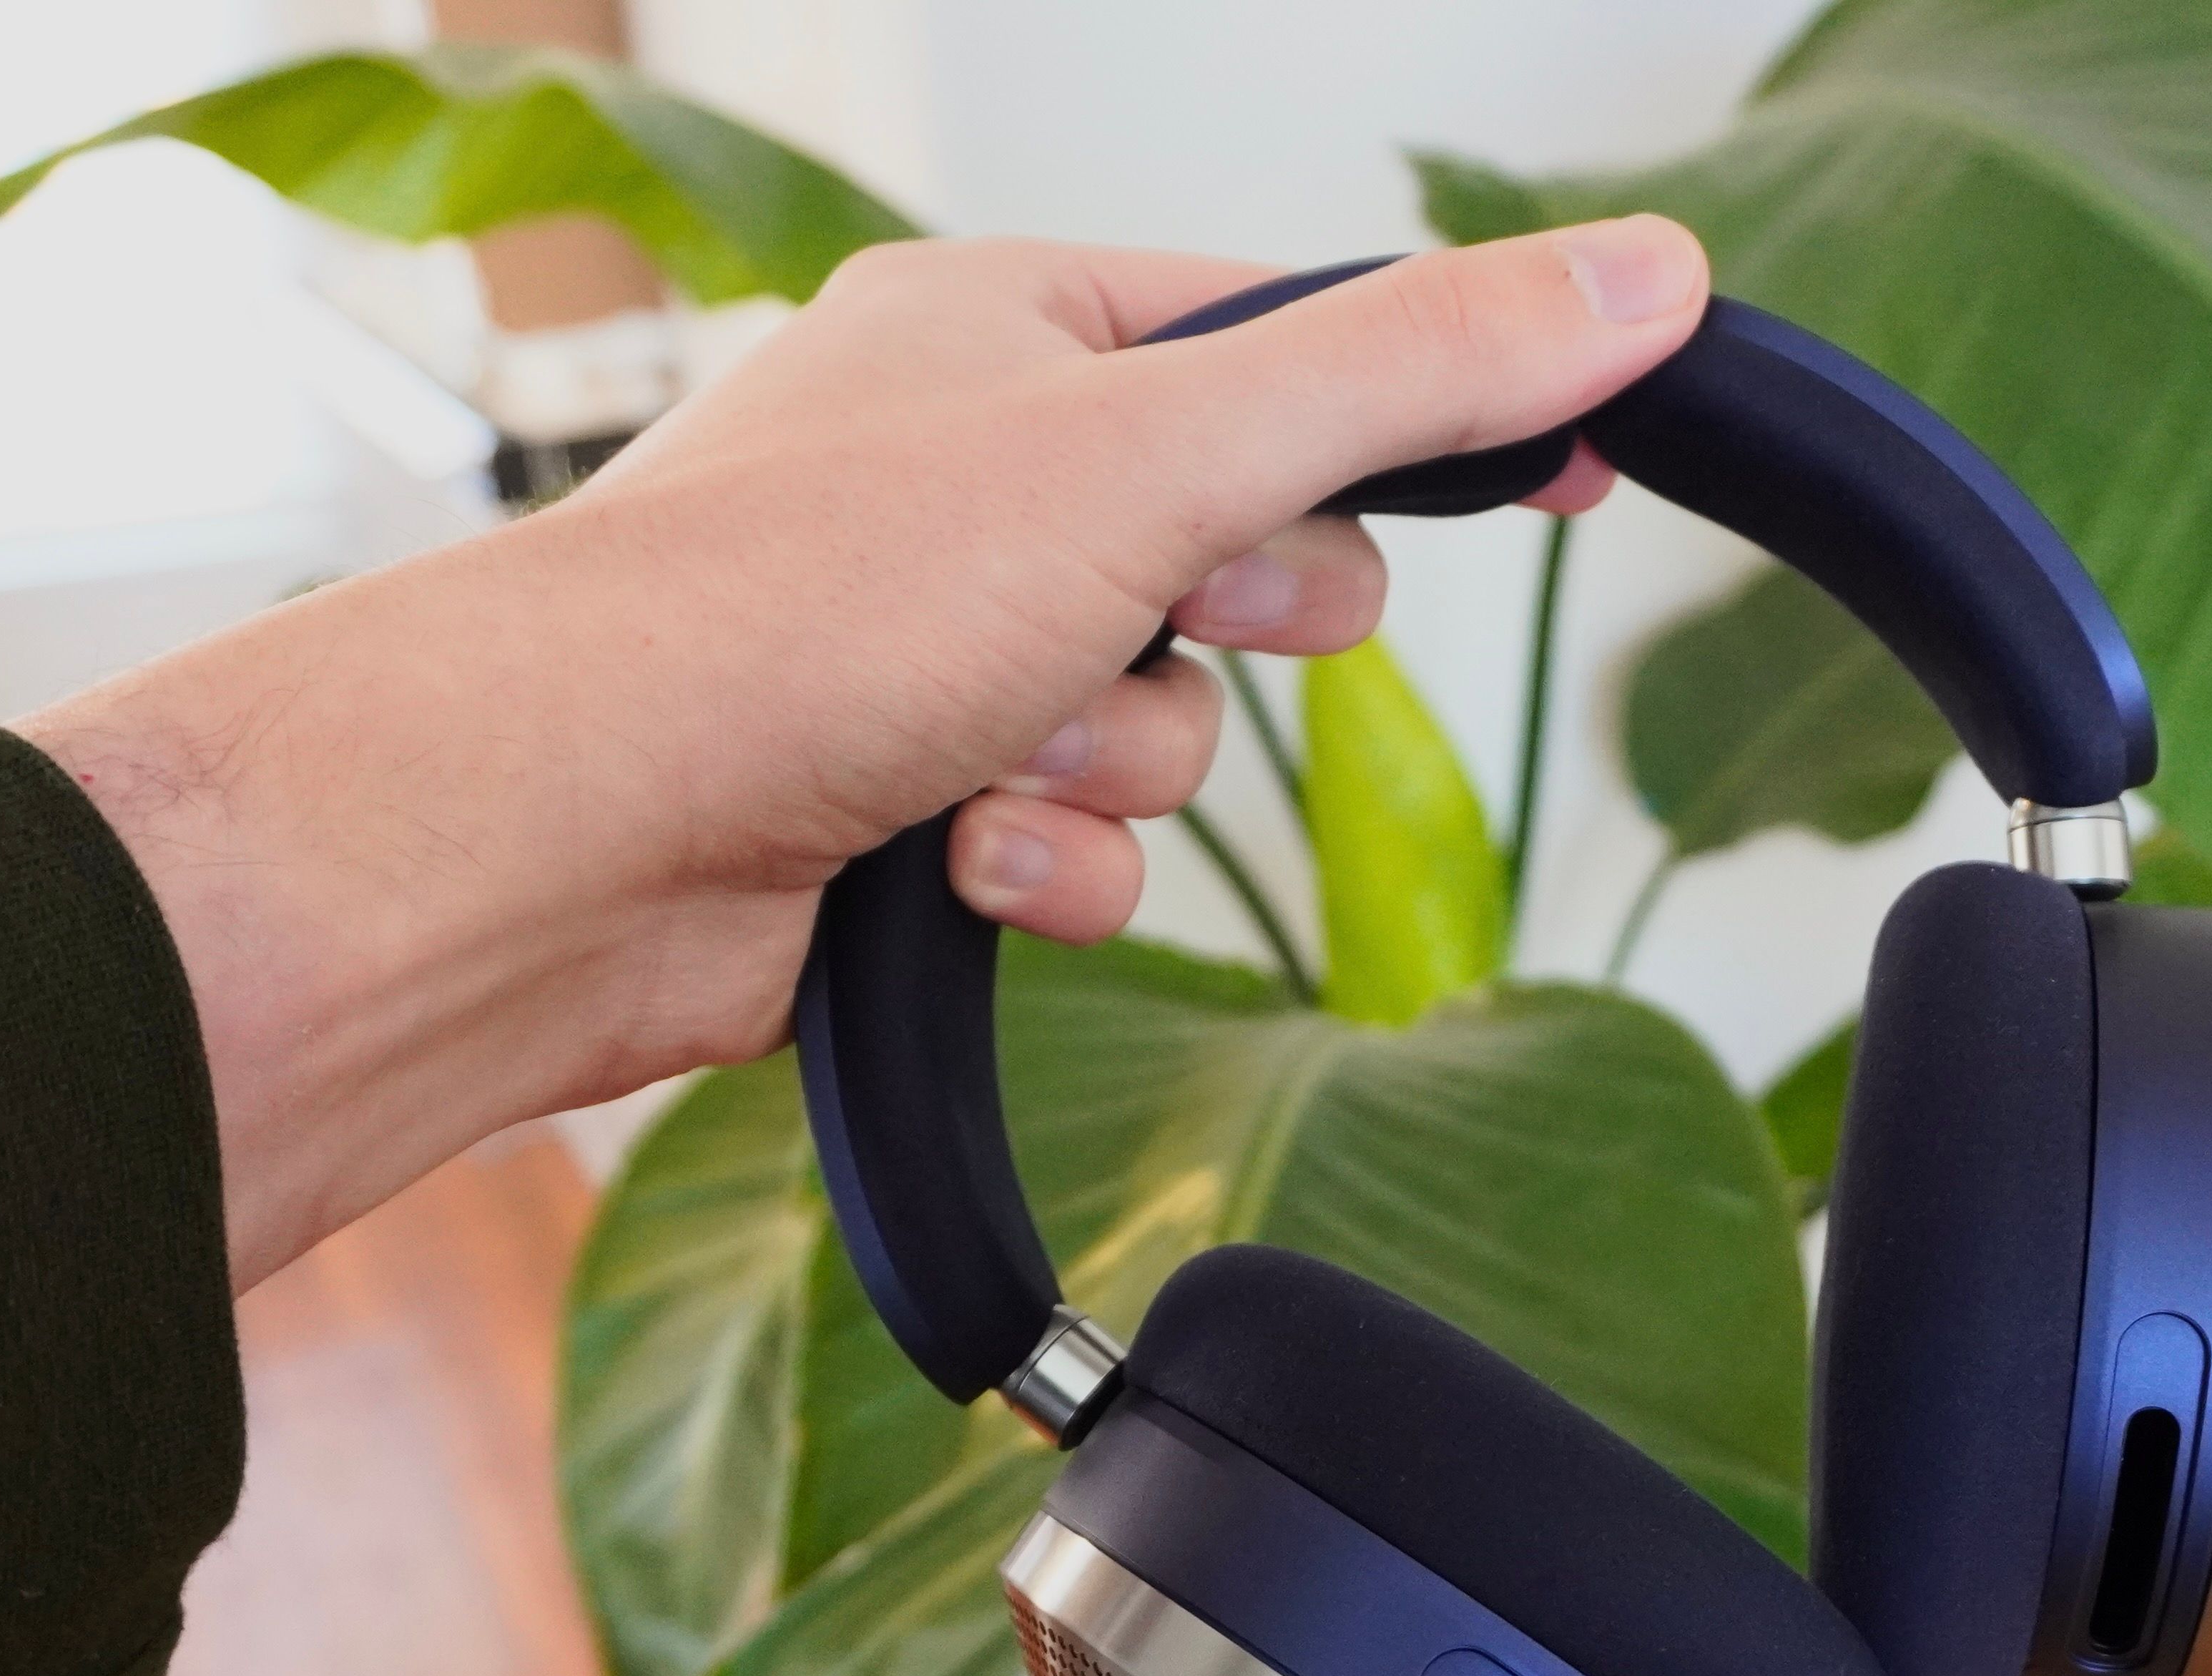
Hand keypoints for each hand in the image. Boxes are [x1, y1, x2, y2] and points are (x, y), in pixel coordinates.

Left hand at [16, 219, 1710, 1286]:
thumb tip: (1640, 277)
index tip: (1581, 464)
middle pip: (1251, 544)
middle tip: (1190, 613)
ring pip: (1171, 719)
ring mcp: (930, 642)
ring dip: (1127, 763)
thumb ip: (1414, 374)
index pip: (1296, 340)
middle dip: (1236, 621)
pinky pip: (1083, 839)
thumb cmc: (800, 606)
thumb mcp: (1163, 451)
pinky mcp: (904, 801)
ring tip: (1004, 755)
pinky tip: (957, 857)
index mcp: (1010, 327)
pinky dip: (1050, 861)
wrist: (571, 839)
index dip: (1438, 407)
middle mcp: (968, 471)